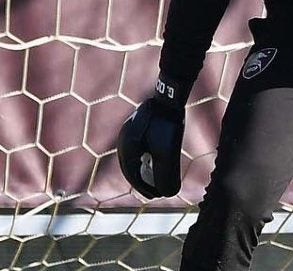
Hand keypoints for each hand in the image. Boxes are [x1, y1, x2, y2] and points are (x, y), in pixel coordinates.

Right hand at [116, 74, 185, 198]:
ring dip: (143, 169)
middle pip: (130, 167)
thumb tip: (168, 194)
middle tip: (155, 192)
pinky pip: (137, 146)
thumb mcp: (167, 151)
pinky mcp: (136, 125)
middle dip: (142, 180)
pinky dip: (145, 157)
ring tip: (154, 179)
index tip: (157, 195)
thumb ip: (166, 173)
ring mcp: (128, 131)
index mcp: (127, 147)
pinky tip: (154, 160)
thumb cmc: (167, 123)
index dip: (145, 187)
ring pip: (134, 156)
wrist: (168, 95)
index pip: (133, 174)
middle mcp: (124, 139)